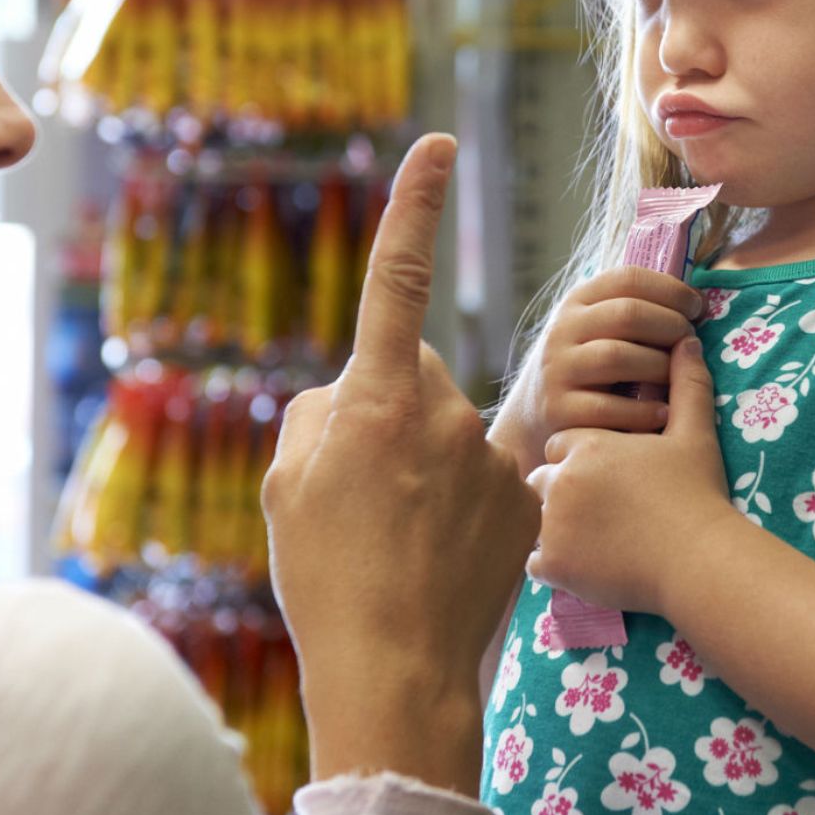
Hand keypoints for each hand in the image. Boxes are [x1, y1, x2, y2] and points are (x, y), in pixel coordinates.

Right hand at [261, 134, 539, 792]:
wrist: (396, 670)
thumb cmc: (327, 576)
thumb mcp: (289, 485)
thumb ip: (319, 415)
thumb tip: (352, 395)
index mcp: (377, 398)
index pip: (398, 278)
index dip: (415, 206)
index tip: (436, 144)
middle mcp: (443, 411)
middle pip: (411, 377)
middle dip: (387, 411)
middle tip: (360, 492)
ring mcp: (491, 455)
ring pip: (447, 432)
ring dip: (424, 465)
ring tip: (398, 540)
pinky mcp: (526, 495)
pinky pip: (484, 476)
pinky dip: (462, 504)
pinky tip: (440, 556)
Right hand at [491, 267, 702, 474]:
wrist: (536, 413)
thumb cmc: (589, 365)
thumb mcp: (599, 327)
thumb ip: (636, 310)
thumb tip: (698, 302)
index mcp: (578, 301)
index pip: (628, 278)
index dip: (671, 290)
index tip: (697, 308)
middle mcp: (563, 330)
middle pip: (628, 314)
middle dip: (671, 325)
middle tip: (691, 343)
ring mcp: (557, 369)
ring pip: (617, 357)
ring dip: (660, 366)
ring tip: (678, 377)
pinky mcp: (558, 410)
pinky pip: (607, 408)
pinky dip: (643, 411)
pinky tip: (663, 413)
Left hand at [526, 338, 738, 615]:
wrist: (698, 557)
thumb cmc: (698, 494)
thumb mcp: (695, 433)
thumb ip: (687, 384)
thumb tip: (687, 341)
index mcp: (587, 444)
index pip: (563, 444)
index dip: (584, 459)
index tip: (609, 475)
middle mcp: (560, 479)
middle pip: (543, 480)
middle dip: (563, 492)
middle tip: (600, 511)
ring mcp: (552, 524)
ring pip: (535, 520)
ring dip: (556, 527)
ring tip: (593, 538)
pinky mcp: (553, 564)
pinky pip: (534, 562)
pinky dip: (555, 564)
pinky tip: (585, 564)